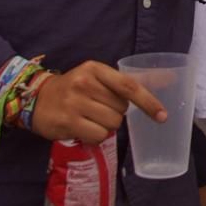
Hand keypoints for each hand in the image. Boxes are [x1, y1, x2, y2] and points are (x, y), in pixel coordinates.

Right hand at [28, 60, 165, 144]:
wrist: (36, 99)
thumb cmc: (74, 88)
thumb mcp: (98, 77)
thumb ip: (129, 81)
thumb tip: (170, 78)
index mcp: (95, 69)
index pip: (128, 85)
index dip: (148, 101)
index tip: (162, 116)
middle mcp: (85, 83)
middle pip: (121, 109)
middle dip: (116, 113)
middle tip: (98, 109)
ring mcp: (75, 103)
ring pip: (112, 124)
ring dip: (106, 126)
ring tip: (90, 118)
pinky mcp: (68, 122)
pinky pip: (98, 136)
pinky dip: (96, 136)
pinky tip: (83, 128)